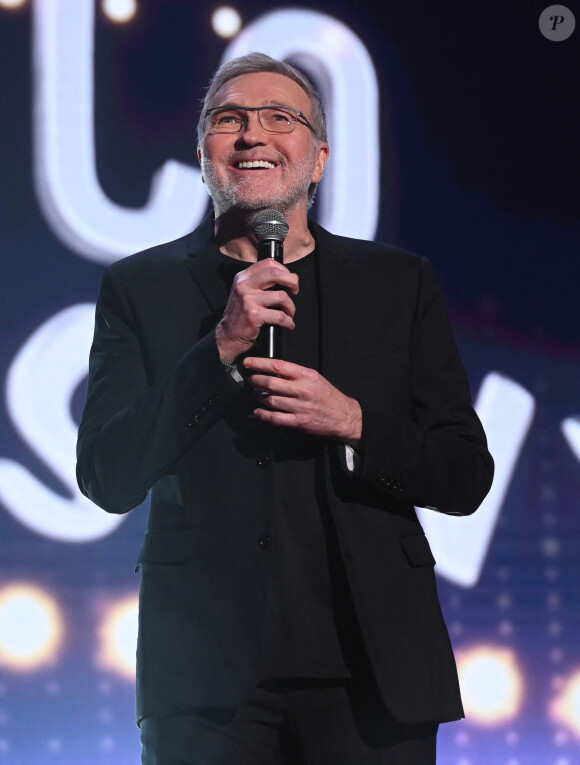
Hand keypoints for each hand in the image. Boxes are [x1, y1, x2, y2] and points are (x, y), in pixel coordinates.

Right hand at [215, 260, 298, 363]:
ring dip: (291, 307)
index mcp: (243, 277)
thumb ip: (259, 283)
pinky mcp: (254, 315)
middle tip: (295, 291)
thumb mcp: (244, 292)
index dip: (284, 270)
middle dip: (292, 281)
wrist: (228, 335)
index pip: (268, 263)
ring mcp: (248, 300)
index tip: (289, 280)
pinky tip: (288, 324)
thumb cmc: (241, 314)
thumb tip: (286, 278)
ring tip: (290, 313)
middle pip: (276, 274)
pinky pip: (280, 316)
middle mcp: (244, 285)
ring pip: (282, 296)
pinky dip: (289, 321)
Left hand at [243, 357, 362, 446]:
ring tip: (255, 394)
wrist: (345, 416)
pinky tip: (258, 412)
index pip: (278, 366)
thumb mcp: (316, 378)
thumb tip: (275, 370)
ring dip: (259, 397)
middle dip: (256, 381)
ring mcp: (300, 406)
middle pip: (271, 383)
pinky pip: (275, 418)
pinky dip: (263, 415)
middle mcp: (303, 390)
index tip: (249, 363)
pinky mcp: (299, 421)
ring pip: (271, 400)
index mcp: (307, 375)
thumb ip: (297, 374)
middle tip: (251, 380)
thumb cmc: (329, 396)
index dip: (260, 363)